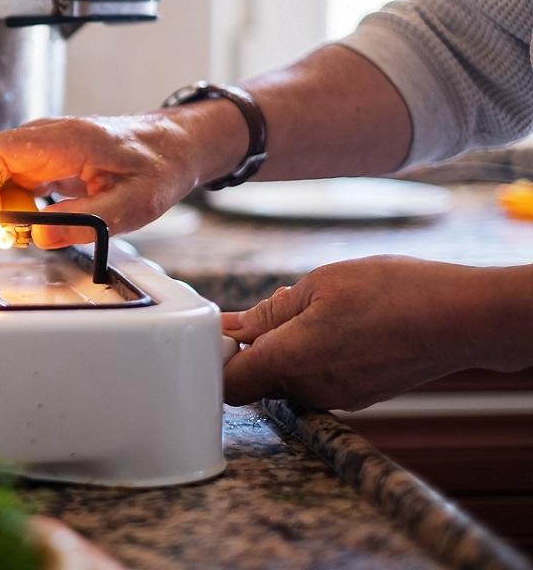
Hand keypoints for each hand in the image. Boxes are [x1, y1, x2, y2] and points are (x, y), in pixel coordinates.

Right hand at [0, 114, 204, 247]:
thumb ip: (87, 221)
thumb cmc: (157, 166)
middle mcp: (36, 139)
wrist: (172, 146)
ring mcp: (31, 149)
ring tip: (7, 237)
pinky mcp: (33, 163)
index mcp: (59, 140)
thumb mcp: (134, 203)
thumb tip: (39, 236)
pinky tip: (20, 228)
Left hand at [222, 255, 490, 409]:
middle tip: (270, 312)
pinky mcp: (358, 396)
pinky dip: (314, 358)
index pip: (228, 384)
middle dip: (253, 351)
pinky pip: (317, 380)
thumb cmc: (395, 293)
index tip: (222, 333)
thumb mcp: (320, 285)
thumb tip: (234, 328)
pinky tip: (339, 328)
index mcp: (290, 361)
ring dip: (286, 351)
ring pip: (287, 380)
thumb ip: (270, 312)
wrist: (463, 319)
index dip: (217, 359)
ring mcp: (336, 397)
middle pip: (256, 382)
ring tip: (314, 313)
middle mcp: (309, 390)